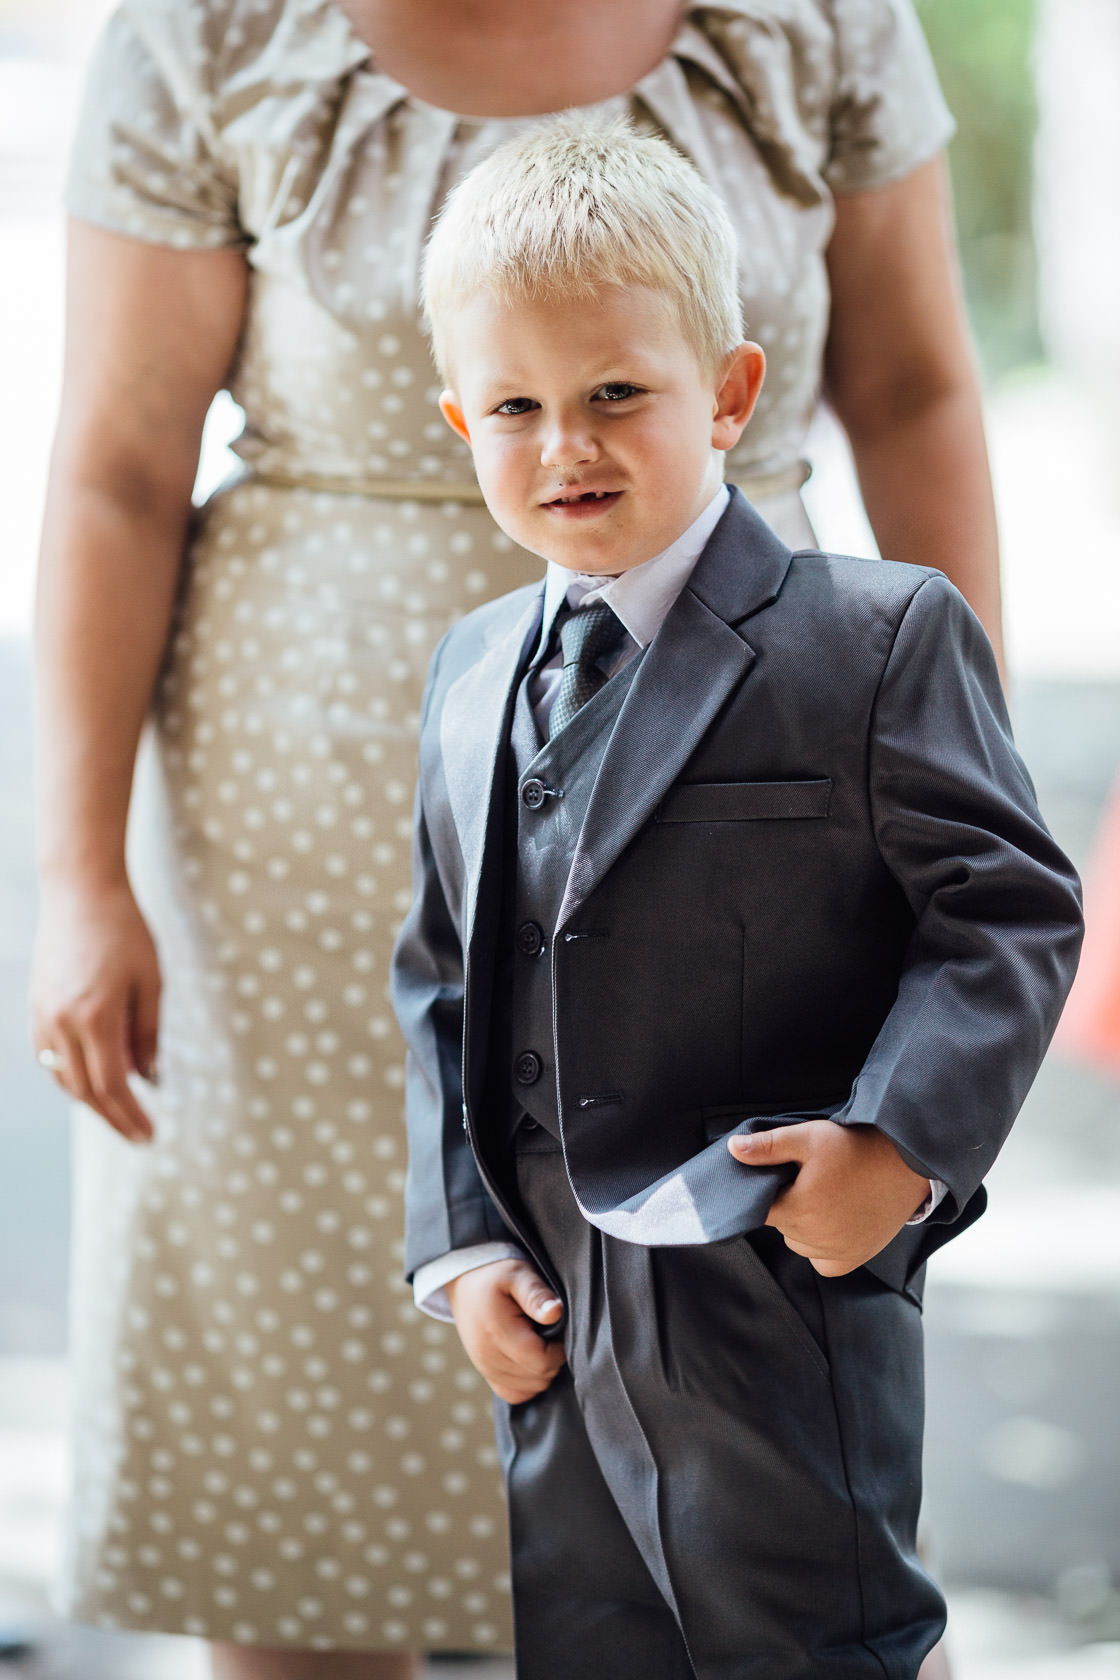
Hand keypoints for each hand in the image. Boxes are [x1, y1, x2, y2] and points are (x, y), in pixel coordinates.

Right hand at [31, 878, 160, 1142]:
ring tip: (122, 1110)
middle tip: (139, 1135)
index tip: (150, 1135)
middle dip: (113, 1118)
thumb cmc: (125, 930)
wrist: (79, 892)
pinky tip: (95, 1078)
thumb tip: (149, 1078)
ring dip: (92, 1099)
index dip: (131, 1115)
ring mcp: (43, 1016)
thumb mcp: (151, 981)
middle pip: (86, 1091)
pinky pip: (50, 1058)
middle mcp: (62, 1023)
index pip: (114, 1085)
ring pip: (64, 1078)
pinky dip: (73, 1075)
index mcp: (96, 1017)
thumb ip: (149, 1033)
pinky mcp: (35, 1008)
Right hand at [445, 1259, 565, 1403]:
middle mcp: (487, 1357)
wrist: (463, 1279)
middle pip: (538, 1379)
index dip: (560, 1350)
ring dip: (541, 1371)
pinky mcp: (484, 1372)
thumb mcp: (518, 1273)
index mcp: (497, 1333)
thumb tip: (556, 1313)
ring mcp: (484, 1367)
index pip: (542, 1362)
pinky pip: (513, 1394)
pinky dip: (527, 1383)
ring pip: (528, 1389)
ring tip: (539, 1342)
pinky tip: (530, 1359)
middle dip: (552, 1359)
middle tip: (549, 1332)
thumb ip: (537, 1294)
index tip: (559, 1328)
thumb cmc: (495, 1273)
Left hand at [728, 1121, 930, 1276]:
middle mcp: (814, 1239)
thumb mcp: (809, 1137)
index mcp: (798, 1209)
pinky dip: (821, 1247)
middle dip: (786, 1204)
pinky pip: (821, 1262)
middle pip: (780, 1226)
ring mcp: (835, 1252)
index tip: (783, 1177)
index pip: (760, 1209)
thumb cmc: (856, 1147)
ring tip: (824, 1197)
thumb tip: (733, 1150)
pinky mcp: (852, 1260)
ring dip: (802, 1226)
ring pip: (798, 1243)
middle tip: (807, 1180)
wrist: (906, 1164)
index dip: (767, 1192)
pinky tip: (833, 1222)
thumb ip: (768, 1147)